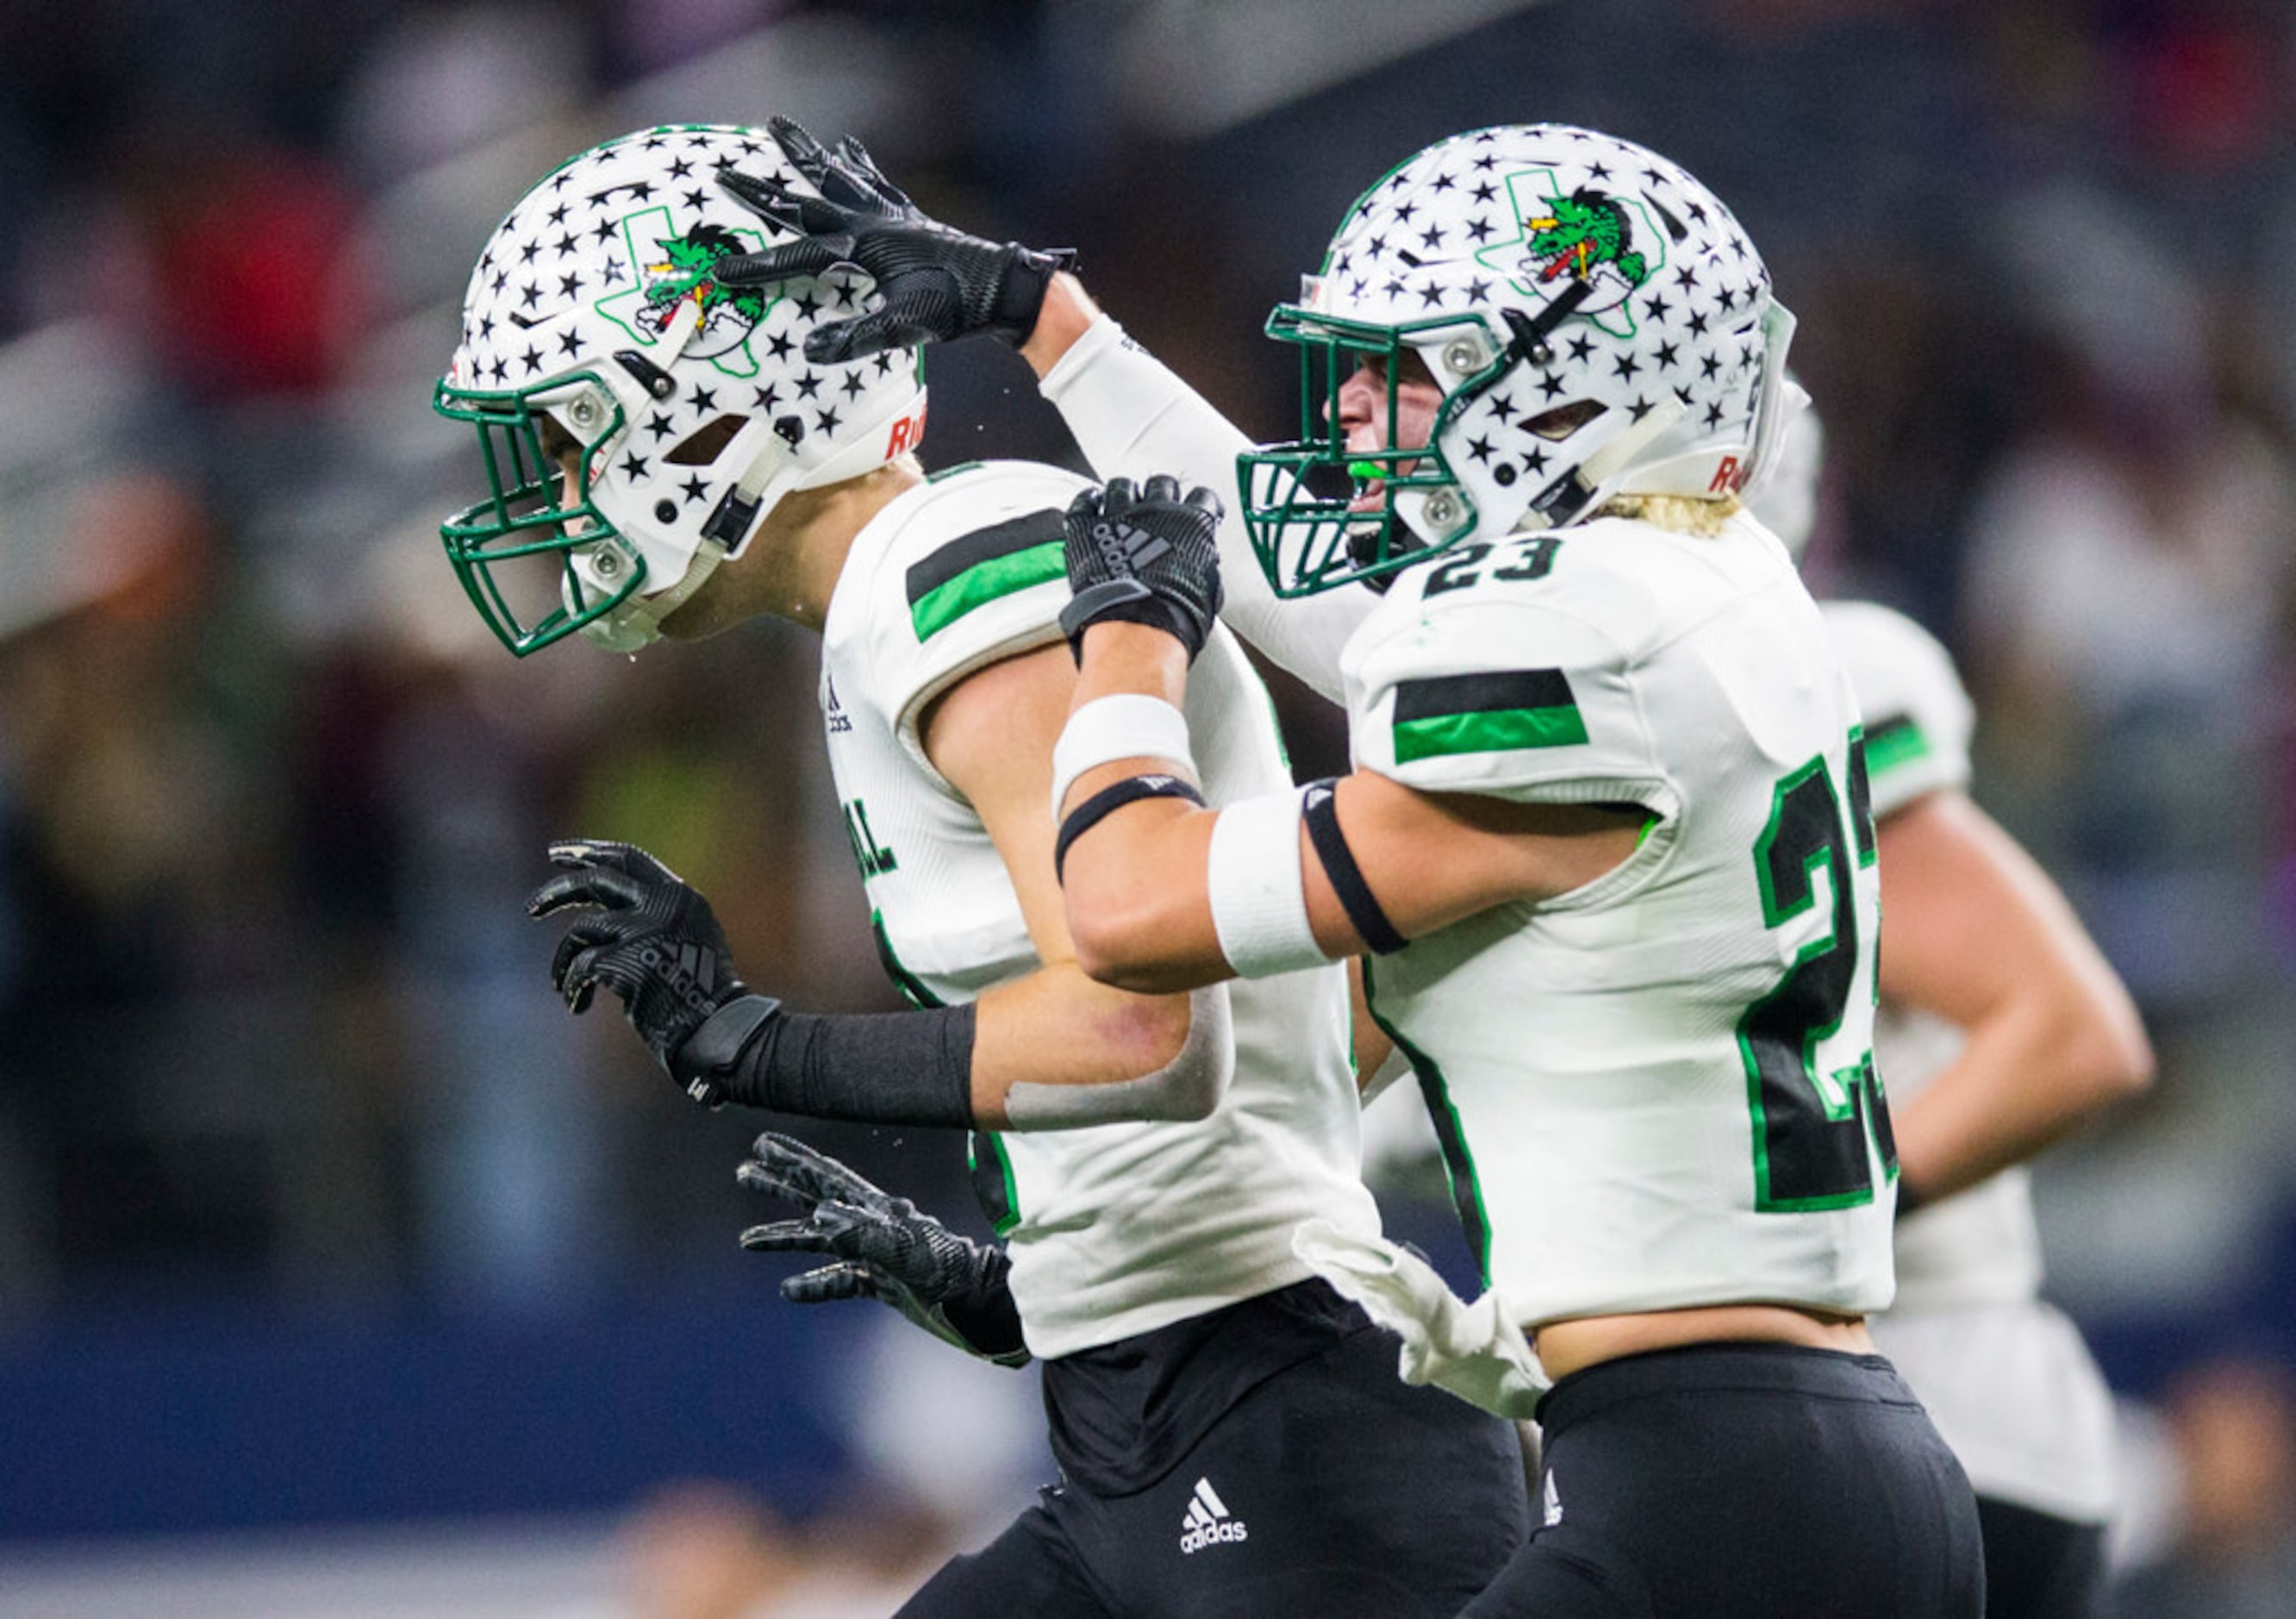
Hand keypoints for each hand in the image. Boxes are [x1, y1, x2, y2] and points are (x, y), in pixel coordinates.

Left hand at [526, 839, 749, 1096]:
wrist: (717, 1029)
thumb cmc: (699, 995)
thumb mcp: (687, 939)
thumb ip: (655, 917)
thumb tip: (603, 909)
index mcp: (680, 896)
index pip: (629, 858)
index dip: (590, 852)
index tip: (558, 854)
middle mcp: (665, 903)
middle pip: (598, 879)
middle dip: (558, 891)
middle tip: (531, 908)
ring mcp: (646, 928)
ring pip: (582, 928)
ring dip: (564, 959)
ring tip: (562, 984)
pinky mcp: (628, 957)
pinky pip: (582, 966)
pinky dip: (573, 986)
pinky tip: (577, 1004)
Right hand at [714, 116, 1072, 363]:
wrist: (1002, 288)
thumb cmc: (955, 308)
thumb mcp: (905, 328)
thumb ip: (857, 338)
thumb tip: (812, 351)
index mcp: (863, 248)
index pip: (798, 257)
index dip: (758, 268)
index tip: (720, 273)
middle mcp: (871, 223)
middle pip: (806, 200)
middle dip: (763, 190)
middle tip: (725, 172)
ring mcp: (890, 215)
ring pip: (838, 176)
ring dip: (806, 153)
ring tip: (778, 124)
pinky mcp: (909, 217)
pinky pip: (876, 182)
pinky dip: (859, 163)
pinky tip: (849, 146)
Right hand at [737, 1132, 1027, 1364]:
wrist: (978, 1308)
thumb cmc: (949, 1275)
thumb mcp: (905, 1253)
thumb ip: (863, 1235)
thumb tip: (818, 1216)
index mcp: (880, 1210)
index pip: (829, 1178)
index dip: (796, 1160)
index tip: (764, 1144)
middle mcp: (875, 1226)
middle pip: (817, 1199)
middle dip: (781, 1186)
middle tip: (745, 1173)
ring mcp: (877, 1255)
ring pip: (821, 1242)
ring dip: (785, 1239)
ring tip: (748, 1241)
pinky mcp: (883, 1284)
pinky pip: (839, 1281)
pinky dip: (814, 1285)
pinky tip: (789, 1289)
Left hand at [1059, 475, 1224, 661]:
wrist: (1139, 626)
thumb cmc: (1176, 616)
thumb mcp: (1207, 589)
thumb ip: (1205, 566)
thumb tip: (1205, 566)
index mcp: (1192, 522)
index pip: (1202, 497)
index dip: (1198, 504)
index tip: (1195, 510)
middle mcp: (1157, 510)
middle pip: (1161, 484)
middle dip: (1162, 494)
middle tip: (1158, 509)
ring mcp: (1119, 515)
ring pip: (1122, 486)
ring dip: (1125, 493)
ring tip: (1123, 505)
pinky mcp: (1086, 528)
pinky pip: (1084, 501)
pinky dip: (1088, 501)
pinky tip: (1091, 505)